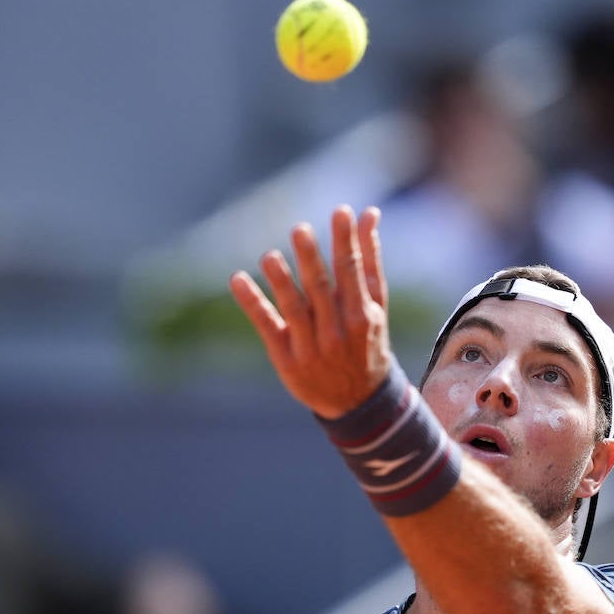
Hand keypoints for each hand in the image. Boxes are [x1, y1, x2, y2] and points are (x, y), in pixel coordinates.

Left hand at [230, 205, 390, 418]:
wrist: (358, 401)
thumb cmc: (366, 341)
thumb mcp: (375, 306)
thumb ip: (370, 260)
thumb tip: (369, 213)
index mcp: (362, 314)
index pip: (353, 271)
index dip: (347, 241)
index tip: (341, 212)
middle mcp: (337, 330)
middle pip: (321, 289)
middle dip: (311, 260)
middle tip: (300, 231)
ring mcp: (311, 346)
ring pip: (294, 309)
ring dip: (281, 282)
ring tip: (269, 257)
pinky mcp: (286, 358)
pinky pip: (267, 326)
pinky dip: (253, 303)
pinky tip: (238, 280)